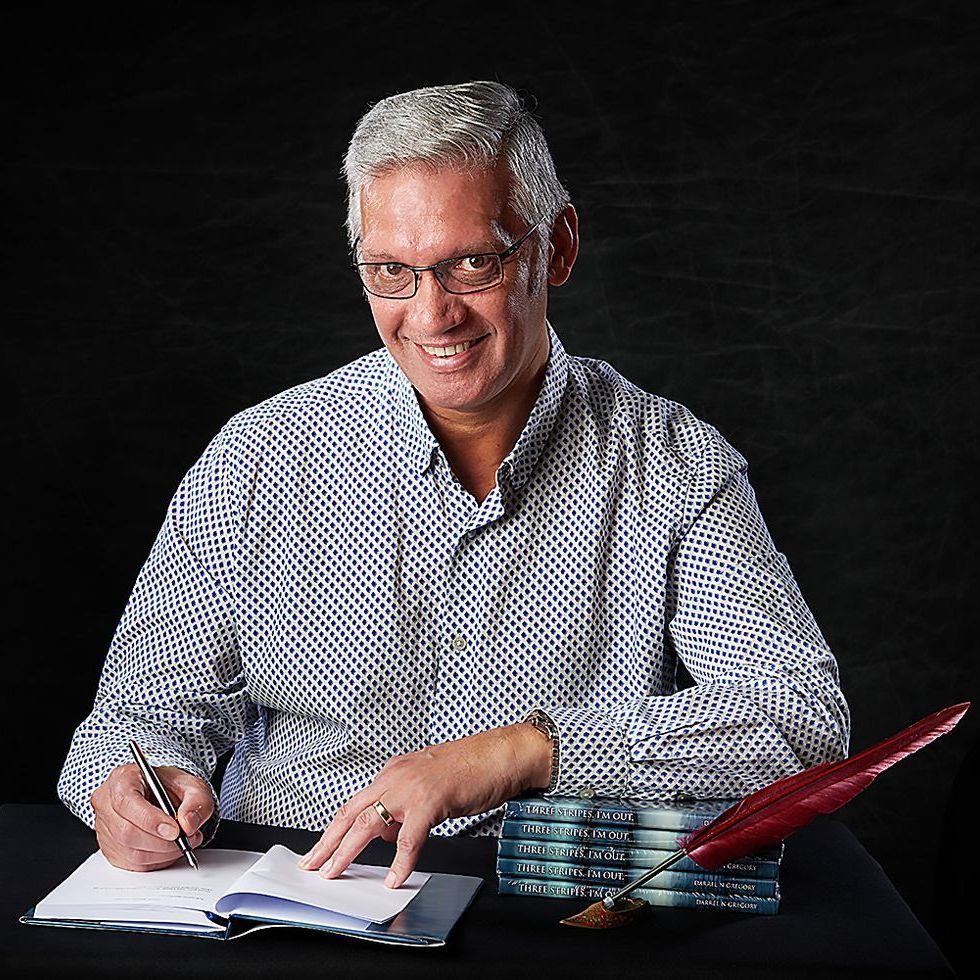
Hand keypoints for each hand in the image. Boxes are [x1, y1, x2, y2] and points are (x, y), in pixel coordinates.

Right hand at [91, 763, 213, 870]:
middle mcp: (107, 803)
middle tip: (187, 838)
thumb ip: (196, 800)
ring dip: (163, 853)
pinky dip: (156, 861)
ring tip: (182, 843)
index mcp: (122, 778)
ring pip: (130, 852)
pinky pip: (132, 864)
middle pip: (126, 832)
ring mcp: (104, 828)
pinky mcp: (110, 849)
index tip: (175, 830)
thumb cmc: (170, 786)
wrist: (162, 794)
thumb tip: (188, 823)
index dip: (151, 820)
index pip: (126, 802)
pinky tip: (169, 850)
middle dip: (162, 841)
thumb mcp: (192, 784)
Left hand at [298, 723, 551, 887]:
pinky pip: (408, 838)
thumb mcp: (427, 786)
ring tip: (335, 873)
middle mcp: (395, 776)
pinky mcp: (430, 801)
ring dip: (347, 851)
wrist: (499, 754)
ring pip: (368, 823)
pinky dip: (400, 861)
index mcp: (393, 772)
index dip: (334, 829)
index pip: (355, 804)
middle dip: (328, 842)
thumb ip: (402, 807)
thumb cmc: (470, 768)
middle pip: (351, 813)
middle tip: (312, 866)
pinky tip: (395, 877)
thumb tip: (384, 833)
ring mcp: (411, 788)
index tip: (319, 849)